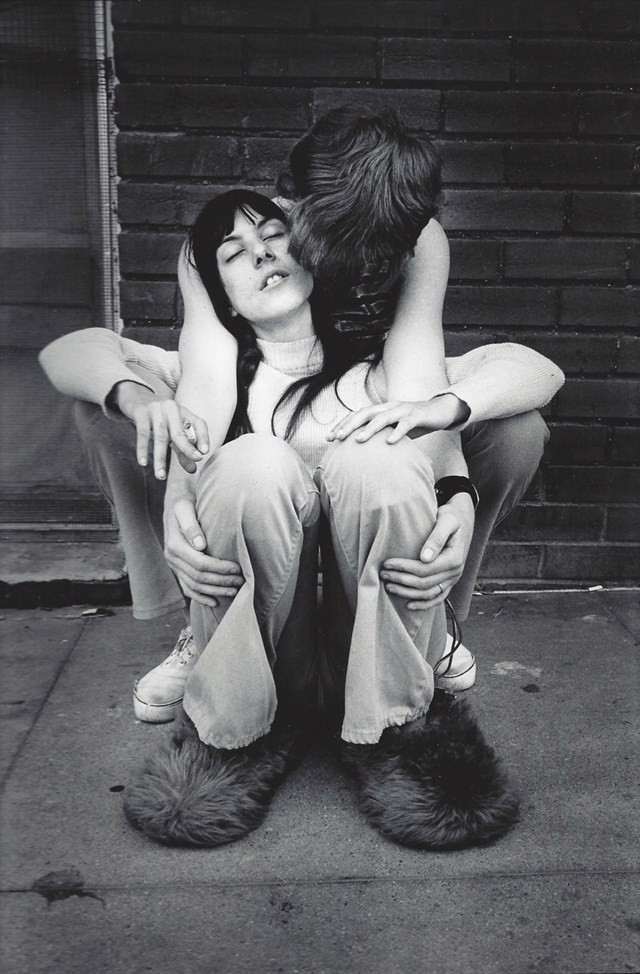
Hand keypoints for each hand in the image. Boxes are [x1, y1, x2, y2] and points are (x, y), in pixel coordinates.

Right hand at [114, 382, 208, 478]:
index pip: (198, 423)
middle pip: (180, 432)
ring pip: (160, 437)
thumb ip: (182, 450)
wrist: (136, 396)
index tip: (205, 452)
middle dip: (187, 449)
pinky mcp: (141, 412)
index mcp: (184, 412)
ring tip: (160, 476)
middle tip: (193, 463)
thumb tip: (193, 470)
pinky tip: (143, 463)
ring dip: (160, 458)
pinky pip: (142, 433)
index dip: (203, 437)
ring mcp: (156, 409)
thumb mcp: (172, 431)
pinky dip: (142, 449)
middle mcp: (172, 409)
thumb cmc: (159, 419)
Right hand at [164, 496, 243, 606]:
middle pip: (199, 577)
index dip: (220, 568)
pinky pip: (187, 588)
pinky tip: (214, 602)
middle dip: (221, 581)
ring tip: (234, 590)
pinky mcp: (177, 570)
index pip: (200, 563)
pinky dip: (200, 597)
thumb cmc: (185, 503)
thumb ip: (191, 525)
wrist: (175, 504)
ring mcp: (173, 566)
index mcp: (175, 545)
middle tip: (241, 580)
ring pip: (194, 586)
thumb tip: (200, 545)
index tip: (238, 567)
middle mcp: (172, 558)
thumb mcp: (185, 507)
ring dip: (215, 590)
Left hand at [327, 393, 468, 444]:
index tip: (328, 438)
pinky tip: (389, 442)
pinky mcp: (416, 416)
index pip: (357, 415)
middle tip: (337, 438)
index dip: (342, 425)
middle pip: (365, 413)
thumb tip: (362, 452)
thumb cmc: (413, 422)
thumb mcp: (393, 428)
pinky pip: (405, 425)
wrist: (439, 411)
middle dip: (349, 425)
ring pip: (383, 417)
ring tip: (358, 440)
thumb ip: (380, 435)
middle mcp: (389, 407)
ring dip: (369, 429)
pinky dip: (397, 433)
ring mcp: (403, 410)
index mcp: (381, 409)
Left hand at [380, 492, 474, 609]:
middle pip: (424, 583)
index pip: (424, 569)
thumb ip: (436, 537)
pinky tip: (409, 605)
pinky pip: (438, 598)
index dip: (404, 568)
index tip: (387, 563)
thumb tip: (424, 557)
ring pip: (428, 593)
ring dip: (407, 593)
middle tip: (382, 574)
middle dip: (401, 580)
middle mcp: (455, 572)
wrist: (463, 520)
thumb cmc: (451, 517)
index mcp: (454, 558)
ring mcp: (453, 579)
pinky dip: (424, 604)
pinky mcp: (450, 582)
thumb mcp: (446, 520)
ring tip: (389, 586)